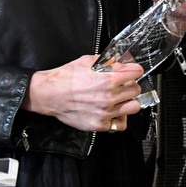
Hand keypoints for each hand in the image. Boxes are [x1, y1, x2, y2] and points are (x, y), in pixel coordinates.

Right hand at [22, 55, 144, 132]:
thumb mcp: (86, 61)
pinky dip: (119, 119)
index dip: (136, 70)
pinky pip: (120, 125)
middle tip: (124, 84)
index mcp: (108, 79)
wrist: (49, 94)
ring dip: (129, 101)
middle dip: (131, 84)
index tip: (134, 71)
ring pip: (133, 107)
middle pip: (136, 90)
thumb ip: (106, 62)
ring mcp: (106, 112)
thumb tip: (119, 62)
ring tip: (121, 99)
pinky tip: (114, 113)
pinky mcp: (100, 124)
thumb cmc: (65, 77)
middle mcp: (109, 97)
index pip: (136, 73)